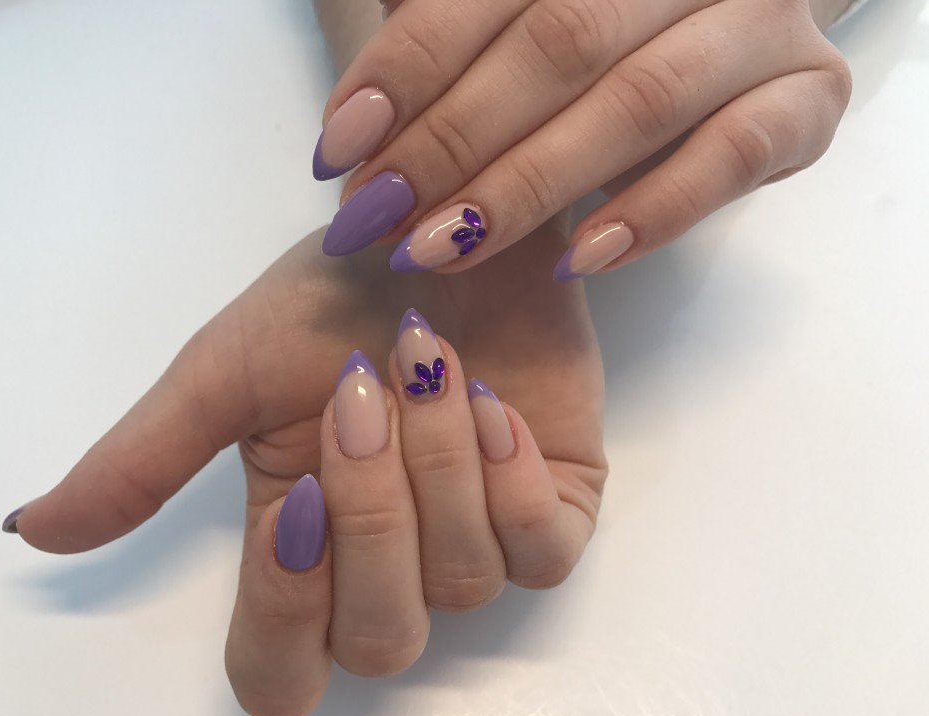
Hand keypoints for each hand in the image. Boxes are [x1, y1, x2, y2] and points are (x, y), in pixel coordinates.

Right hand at [4, 215, 606, 715]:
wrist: (438, 227)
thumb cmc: (334, 296)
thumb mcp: (228, 368)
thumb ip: (145, 456)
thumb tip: (36, 532)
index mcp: (302, 545)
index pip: (280, 668)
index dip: (283, 611)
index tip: (294, 496)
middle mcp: (389, 562)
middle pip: (379, 639)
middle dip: (370, 515)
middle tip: (361, 388)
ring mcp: (478, 540)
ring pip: (462, 584)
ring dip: (437, 464)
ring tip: (429, 361)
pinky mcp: (551, 508)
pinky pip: (542, 553)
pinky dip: (511, 478)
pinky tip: (495, 400)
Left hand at [313, 0, 851, 278]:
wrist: (739, 31)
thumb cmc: (603, 35)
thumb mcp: (520, 20)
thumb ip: (446, 39)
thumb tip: (350, 120)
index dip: (405, 69)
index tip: (339, 152)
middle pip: (560, 44)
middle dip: (454, 139)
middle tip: (380, 218)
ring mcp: (760, 23)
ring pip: (640, 100)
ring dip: (531, 185)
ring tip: (446, 249)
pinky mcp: (809, 98)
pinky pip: (735, 156)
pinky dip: (656, 210)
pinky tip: (581, 259)